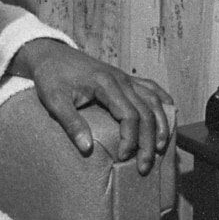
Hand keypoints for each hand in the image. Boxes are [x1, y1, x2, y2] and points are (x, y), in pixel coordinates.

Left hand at [11, 39, 173, 173]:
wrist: (49, 54)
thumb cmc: (50, 76)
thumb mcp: (53, 99)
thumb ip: (70, 122)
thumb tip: (86, 148)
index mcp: (105, 83)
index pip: (129, 115)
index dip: (131, 139)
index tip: (123, 157)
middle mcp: (120, 79)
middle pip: (147, 111)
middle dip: (149, 141)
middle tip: (144, 166)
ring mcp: (124, 77)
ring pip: (154, 100)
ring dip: (161, 124)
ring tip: (160, 148)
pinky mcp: (123, 77)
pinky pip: (150, 87)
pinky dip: (162, 101)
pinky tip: (168, 114)